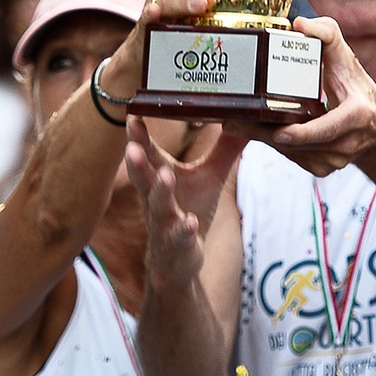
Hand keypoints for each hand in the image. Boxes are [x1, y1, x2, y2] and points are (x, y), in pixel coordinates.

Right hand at [105, 0, 220, 101]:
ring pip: (166, 0)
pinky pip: (148, 22)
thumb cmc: (181, 25)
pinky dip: (152, 17)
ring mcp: (154, 7)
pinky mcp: (146, 29)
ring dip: (183, 1)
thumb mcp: (199, 5)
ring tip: (203, 4)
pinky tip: (154, 14)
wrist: (145, 53)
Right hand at [124, 118, 246, 291]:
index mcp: (161, 179)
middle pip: (143, 179)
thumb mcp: (211, 177)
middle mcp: (156, 200)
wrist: (179, 260)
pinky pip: (179, 238)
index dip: (138, 137)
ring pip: (158, 208)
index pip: (147, 155)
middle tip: (131, 145)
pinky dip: (184, 230)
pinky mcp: (177, 247)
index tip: (132, 114)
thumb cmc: (192, 209)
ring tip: (165, 175)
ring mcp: (164, 225)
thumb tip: (244, 117)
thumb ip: (225, 149)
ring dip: (161, 192)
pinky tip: (190, 222)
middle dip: (137, 163)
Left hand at [250, 17, 375, 177]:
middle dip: (263, 134)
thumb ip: (327, 35)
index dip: (303, 133)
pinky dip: (274, 143)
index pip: (327, 128)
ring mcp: (334, 161)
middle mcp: (347, 144)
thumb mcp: (348, 59)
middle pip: (298, 143)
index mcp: (356, 116)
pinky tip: (255, 131)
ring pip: (291, 151)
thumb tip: (299, 24)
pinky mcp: (322, 169)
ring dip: (264, 139)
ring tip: (235, 124)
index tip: (279, 132)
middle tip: (232, 122)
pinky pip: (292, 156)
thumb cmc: (358, 89)